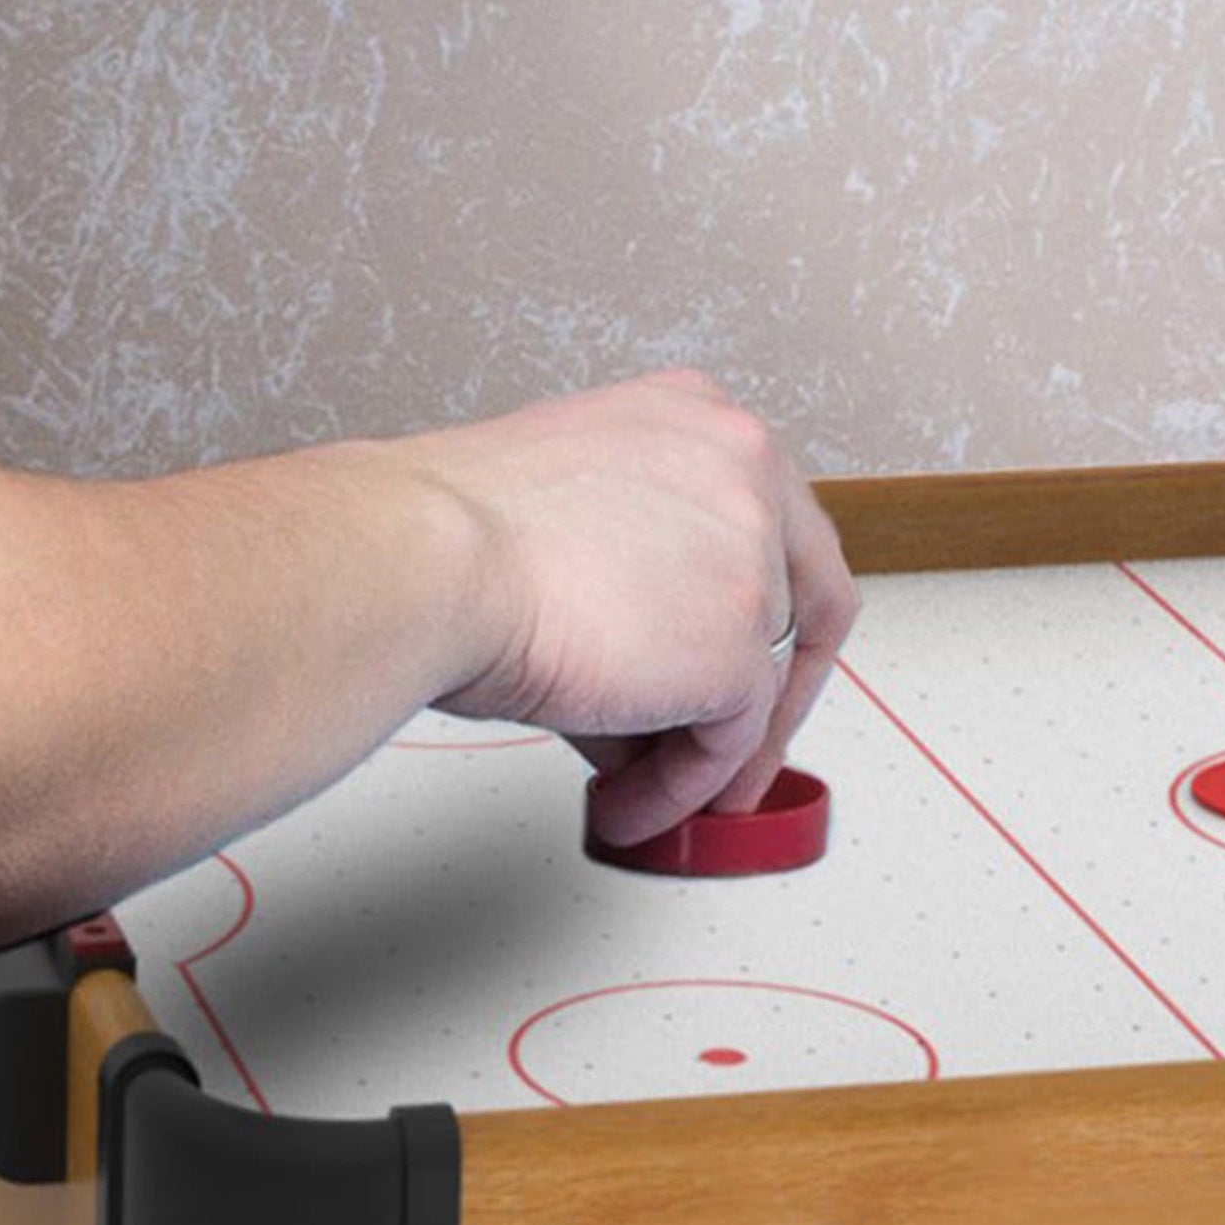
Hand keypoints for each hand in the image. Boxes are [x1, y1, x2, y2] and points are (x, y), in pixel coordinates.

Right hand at [412, 369, 857, 852]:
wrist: (423, 561)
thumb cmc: (448, 535)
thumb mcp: (569, 531)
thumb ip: (638, 597)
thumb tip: (649, 702)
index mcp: (700, 419)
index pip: (776, 524)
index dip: (764, 611)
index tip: (738, 667)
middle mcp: (745, 469)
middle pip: (801, 599)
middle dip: (766, 696)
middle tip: (729, 755)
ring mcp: (752, 557)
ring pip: (760, 680)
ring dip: (707, 755)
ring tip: (646, 794)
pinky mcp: (737, 647)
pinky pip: (726, 743)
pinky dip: (679, 790)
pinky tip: (629, 805)